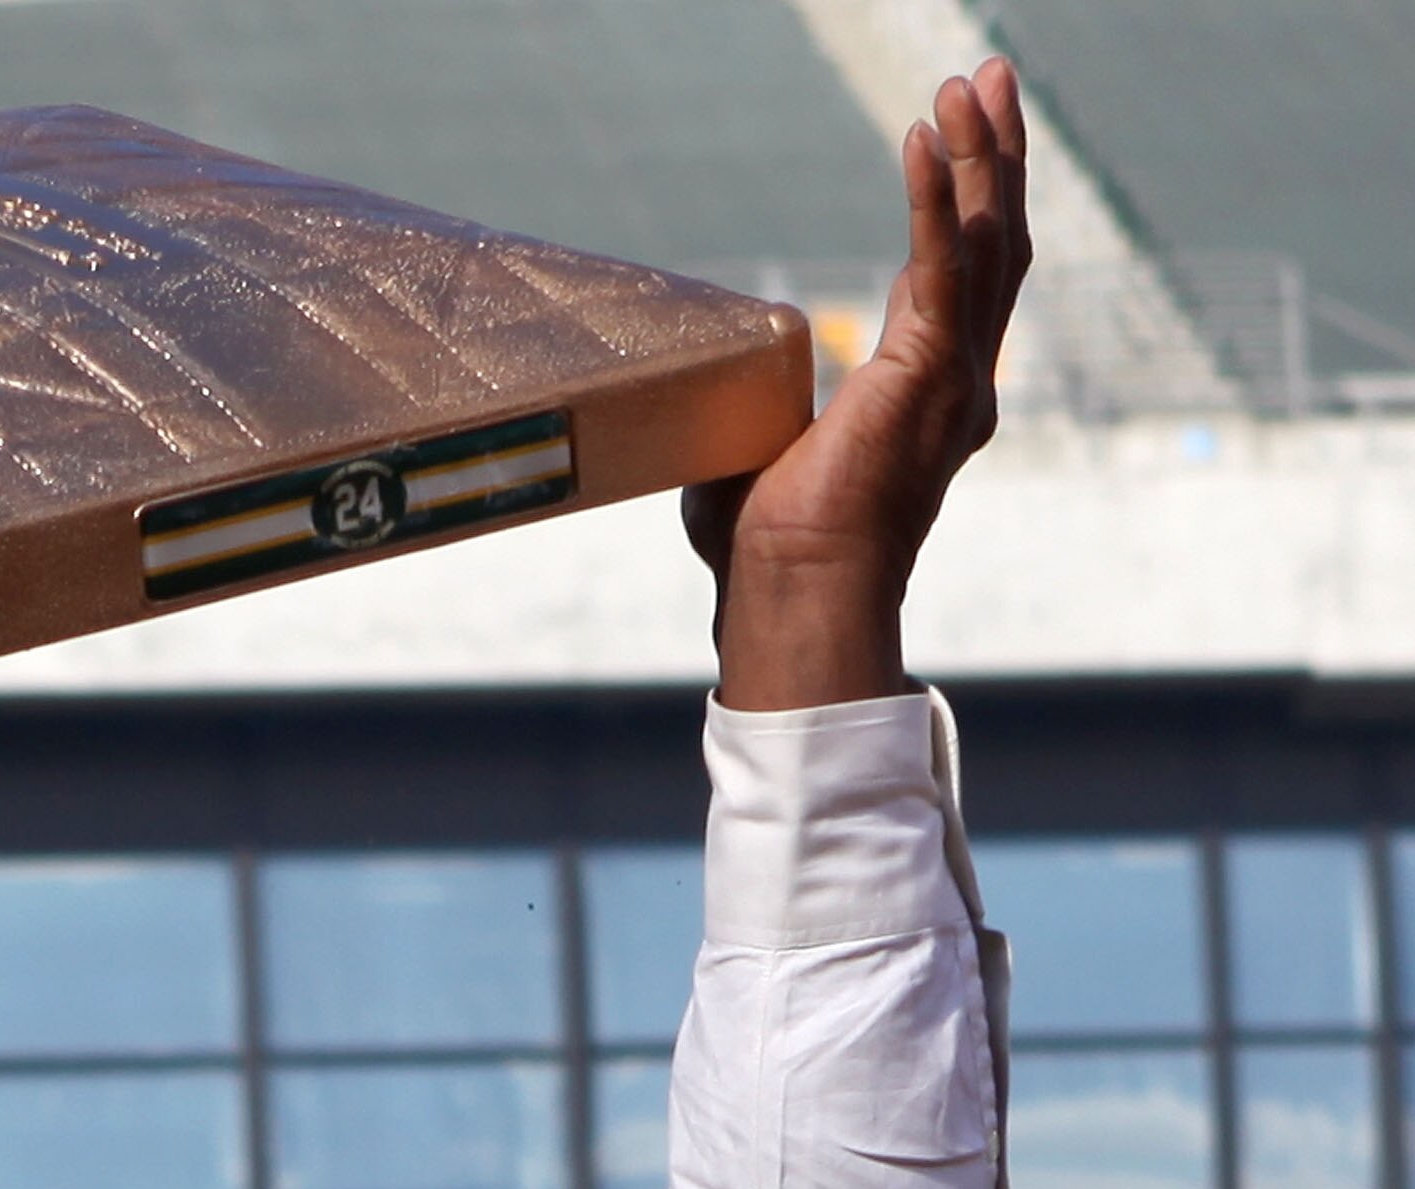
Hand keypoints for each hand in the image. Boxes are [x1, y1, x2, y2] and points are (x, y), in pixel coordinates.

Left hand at [686, 60, 1028, 708]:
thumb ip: (755, 416)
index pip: (963, 281)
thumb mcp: (761, 454)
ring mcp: (953, 381)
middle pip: (995, 245)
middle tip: (990, 78)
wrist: (791, 595)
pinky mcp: (925, 375)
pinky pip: (938, 263)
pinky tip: (922, 137)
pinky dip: (933, 196)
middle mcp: (959, 386)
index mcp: (930, 402)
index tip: (953, 137)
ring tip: (971, 82)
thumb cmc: (765, 550)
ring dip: (980, 156)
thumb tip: (708, 406)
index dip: (966, 204)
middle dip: (996, 155)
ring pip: (984, 241)